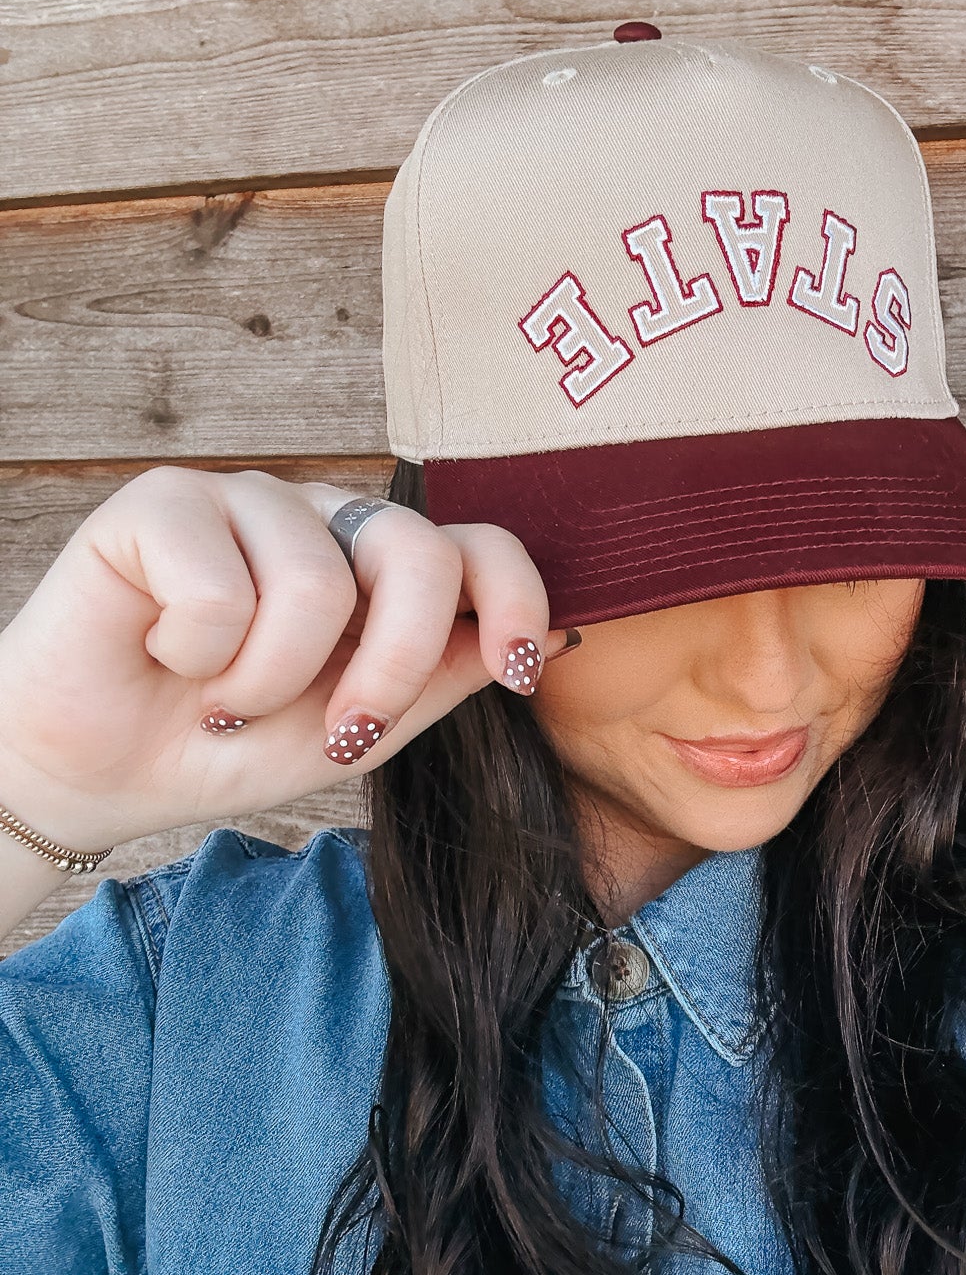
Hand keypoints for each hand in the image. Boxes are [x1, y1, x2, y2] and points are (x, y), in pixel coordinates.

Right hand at [0, 466, 559, 853]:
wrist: (99, 773)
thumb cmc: (226, 747)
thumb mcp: (355, 733)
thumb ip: (442, 681)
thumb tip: (556, 640)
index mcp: (379, 569)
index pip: (478, 545)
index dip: (517, 597)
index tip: (519, 669)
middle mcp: (323, 520)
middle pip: (418, 554)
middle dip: (392, 667)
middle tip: (337, 733)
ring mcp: (245, 500)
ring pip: (315, 586)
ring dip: (266, 683)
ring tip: (220, 699)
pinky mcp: (161, 501)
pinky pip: (220, 588)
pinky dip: (197, 656)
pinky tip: (163, 654)